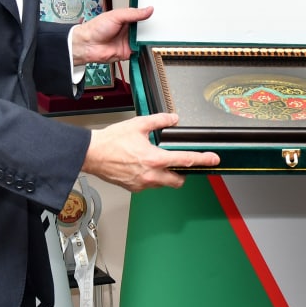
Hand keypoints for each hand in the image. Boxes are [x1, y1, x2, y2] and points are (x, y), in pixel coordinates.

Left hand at [70, 6, 152, 65]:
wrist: (87, 45)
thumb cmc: (97, 27)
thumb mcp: (117, 16)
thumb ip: (134, 14)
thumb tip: (148, 9)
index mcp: (126, 19)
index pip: (142, 17)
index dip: (149, 17)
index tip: (160, 16)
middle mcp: (128, 31)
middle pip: (144, 30)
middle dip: (152, 30)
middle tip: (163, 28)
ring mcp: (128, 42)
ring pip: (143, 42)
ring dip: (149, 41)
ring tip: (159, 38)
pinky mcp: (128, 53)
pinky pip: (140, 52)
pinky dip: (144, 51)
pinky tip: (150, 48)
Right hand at [81, 112, 219, 191]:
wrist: (92, 154)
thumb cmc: (111, 141)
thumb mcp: (139, 125)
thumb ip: (159, 121)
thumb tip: (173, 118)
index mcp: (155, 159)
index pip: (186, 161)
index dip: (203, 160)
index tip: (213, 160)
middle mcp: (151, 175)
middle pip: (178, 180)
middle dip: (183, 173)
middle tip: (181, 164)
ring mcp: (142, 184)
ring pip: (164, 184)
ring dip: (166, 175)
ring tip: (156, 162)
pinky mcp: (133, 188)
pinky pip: (150, 185)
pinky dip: (152, 178)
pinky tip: (143, 167)